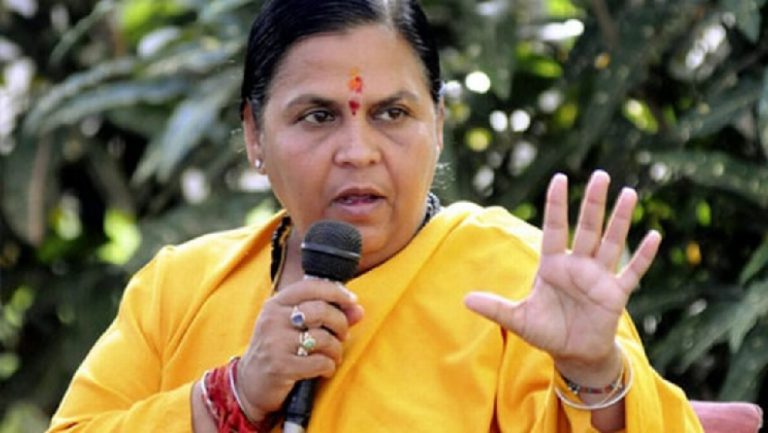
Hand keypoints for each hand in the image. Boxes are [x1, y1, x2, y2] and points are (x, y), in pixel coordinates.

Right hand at [236, 279, 363, 421]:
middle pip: (321, 310)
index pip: (311, 286)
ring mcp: (275, 343)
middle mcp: (273, 319)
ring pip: (323, 338)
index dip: (336, 292)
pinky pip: (320, 362)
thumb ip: (328, 316)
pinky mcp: (281, 366)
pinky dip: (329, 366)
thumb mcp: (295, 328)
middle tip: (343, 335)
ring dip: (336, 349)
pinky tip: (325, 369)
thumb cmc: (278, 350)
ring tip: (333, 356)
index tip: (352, 301)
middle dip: (340, 324)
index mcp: (276, 304)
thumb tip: (358, 310)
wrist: (250, 384)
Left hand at [465, 170, 659, 381]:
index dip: (556, 205)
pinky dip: (642, 255)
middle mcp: (577, 265)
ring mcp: (599, 277)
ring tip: (629, 193)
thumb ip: (495, 307)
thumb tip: (465, 299)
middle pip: (586, 228)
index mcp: (553, 265)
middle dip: (593, 203)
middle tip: (600, 175)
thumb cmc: (546, 331)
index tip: (560, 178)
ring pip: (611, 242)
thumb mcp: (518, 319)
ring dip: (620, 220)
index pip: (554, 228)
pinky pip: (632, 271)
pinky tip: (653, 235)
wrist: (573, 353)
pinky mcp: (616, 294)